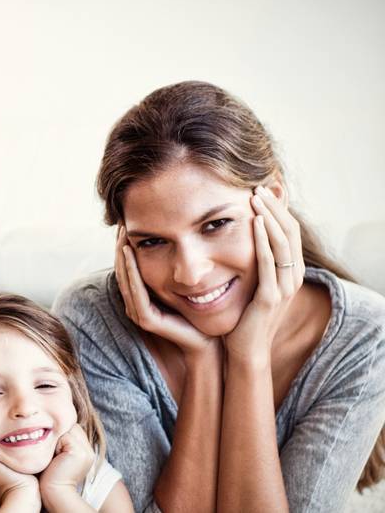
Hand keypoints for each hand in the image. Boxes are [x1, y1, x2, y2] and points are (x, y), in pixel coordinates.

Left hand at [39, 425, 94, 490]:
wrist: (53, 490)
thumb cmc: (49, 475)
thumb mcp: (56, 456)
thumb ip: (60, 443)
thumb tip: (49, 427)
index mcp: (85, 452)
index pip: (72, 429)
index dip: (59, 435)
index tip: (51, 449)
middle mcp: (88, 451)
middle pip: (70, 427)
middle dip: (58, 434)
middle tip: (50, 451)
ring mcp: (86, 451)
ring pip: (67, 429)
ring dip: (56, 438)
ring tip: (52, 454)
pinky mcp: (79, 452)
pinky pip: (64, 435)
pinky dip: (55, 443)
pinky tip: (54, 456)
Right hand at [114, 224, 215, 357]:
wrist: (210, 341)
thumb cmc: (202, 313)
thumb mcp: (185, 285)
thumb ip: (174, 269)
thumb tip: (176, 239)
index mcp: (141, 297)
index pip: (128, 267)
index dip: (125, 245)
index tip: (127, 222)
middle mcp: (135, 304)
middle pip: (122, 270)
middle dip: (120, 246)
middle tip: (121, 222)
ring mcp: (139, 313)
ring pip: (124, 278)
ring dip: (122, 255)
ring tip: (123, 234)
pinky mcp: (146, 319)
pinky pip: (135, 291)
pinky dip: (132, 271)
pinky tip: (130, 253)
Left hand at [223, 186, 303, 362]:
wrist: (244, 351)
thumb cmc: (244, 317)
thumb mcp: (253, 285)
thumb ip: (254, 263)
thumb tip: (243, 240)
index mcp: (290, 273)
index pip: (290, 232)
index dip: (279, 210)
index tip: (262, 190)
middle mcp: (293, 277)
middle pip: (290, 232)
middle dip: (275, 207)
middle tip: (258, 186)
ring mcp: (284, 287)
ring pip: (283, 243)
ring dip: (269, 217)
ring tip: (256, 197)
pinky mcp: (271, 297)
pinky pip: (269, 263)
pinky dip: (263, 240)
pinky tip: (254, 223)